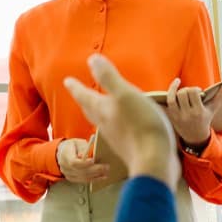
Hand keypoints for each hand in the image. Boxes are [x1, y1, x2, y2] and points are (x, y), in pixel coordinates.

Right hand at [56, 138, 108, 183]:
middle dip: (94, 170)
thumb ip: (84, 148)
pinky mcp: (71, 178)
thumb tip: (90, 155)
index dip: (84, 163)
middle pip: (80, 171)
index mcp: (65, 155)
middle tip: (106, 167)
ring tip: (105, 173)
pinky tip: (101, 177)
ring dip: (95, 176)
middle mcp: (64, 166)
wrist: (62, 152)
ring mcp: (67, 174)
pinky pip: (83, 180)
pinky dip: (93, 179)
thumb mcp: (78, 143)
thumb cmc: (72, 146)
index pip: (74, 162)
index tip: (93, 161)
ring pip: (82, 177)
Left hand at [64, 54, 178, 191]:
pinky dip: (114, 123)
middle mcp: (105, 124)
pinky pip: (116, 131)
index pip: (84, 95)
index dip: (76, 87)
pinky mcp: (129, 147)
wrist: (154, 161)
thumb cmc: (141, 125)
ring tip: (97, 106)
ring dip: (97, 112)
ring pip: (101, 121)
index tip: (67, 80)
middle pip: (90, 110)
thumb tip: (92, 59)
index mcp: (103, 110)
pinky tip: (121, 124)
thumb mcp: (125, 95)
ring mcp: (116, 137)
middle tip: (78, 93)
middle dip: (84, 100)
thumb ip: (109, 78)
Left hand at [164, 77, 221, 146]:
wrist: (195, 136)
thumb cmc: (206, 118)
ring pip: (174, 97)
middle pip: (183, 94)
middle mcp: (188, 114)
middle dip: (187, 90)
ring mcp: (178, 116)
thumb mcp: (214, 107)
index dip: (195, 90)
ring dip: (177, 90)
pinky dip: (170, 93)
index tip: (199, 93)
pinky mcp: (171, 116)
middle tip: (191, 93)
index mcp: (199, 112)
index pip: (193, 93)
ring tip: (182, 91)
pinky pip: (168, 102)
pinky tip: (174, 87)